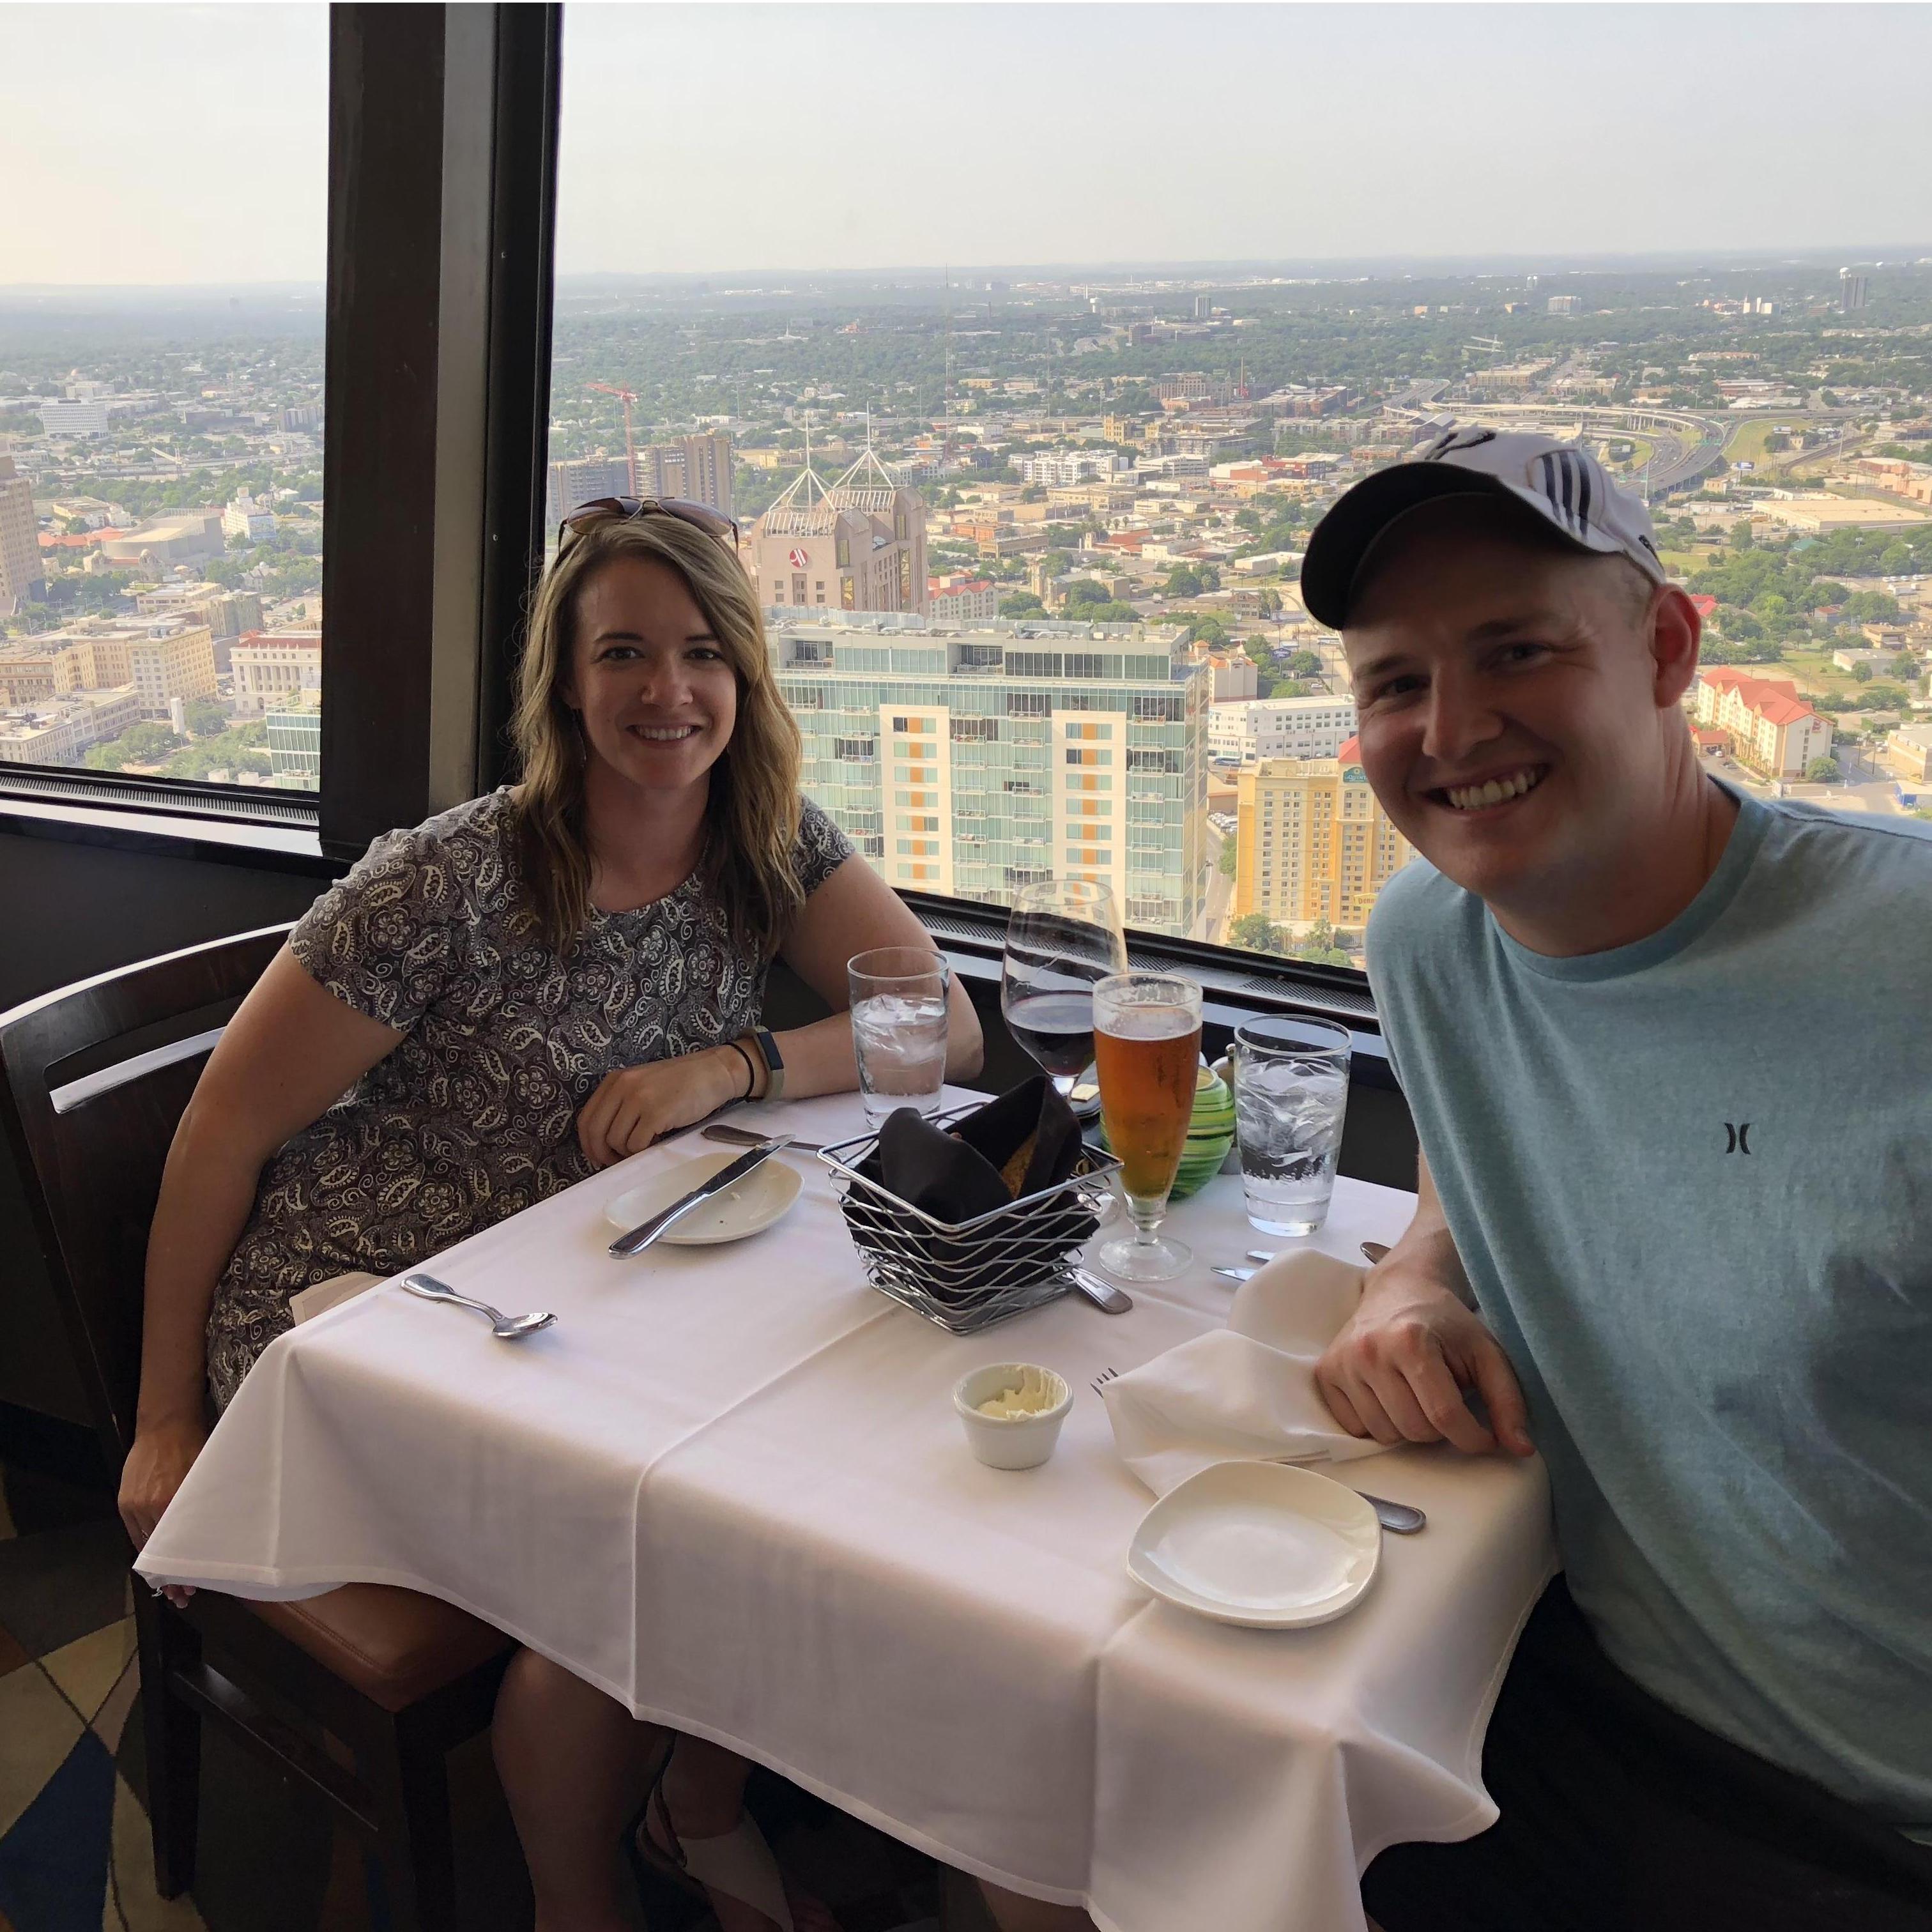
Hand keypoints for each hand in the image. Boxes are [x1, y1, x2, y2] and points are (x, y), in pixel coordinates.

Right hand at [119, 1413, 207, 1604]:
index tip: (190, 1587)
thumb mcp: (206, 1477)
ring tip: (167, 1585)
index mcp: (175, 1501)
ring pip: (145, 1545)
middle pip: (160, 1553)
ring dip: (155, 1565)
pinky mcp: (125, 1501)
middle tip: (181, 1595)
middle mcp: (152, 1507)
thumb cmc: (193, 1446)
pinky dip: (144, 1546)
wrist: (166, 1424)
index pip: (177, 1549)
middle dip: (170, 1577)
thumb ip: (205, 1506)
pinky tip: (153, 1560)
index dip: (182, 1572)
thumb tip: (214, 1533)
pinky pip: (134, 1532)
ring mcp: (135, 1505)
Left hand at [576, 1045, 747, 1169]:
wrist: (714, 1072)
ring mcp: (639, 1099)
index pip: (586, 1118)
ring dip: (626, 1152)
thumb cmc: (681, 1082)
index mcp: (615, 1080)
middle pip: (596, 1132)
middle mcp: (623, 1087)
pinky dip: (641, 1151)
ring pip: (616, 1140)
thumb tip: (605, 1141)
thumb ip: (622, 1103)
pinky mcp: (656, 1113)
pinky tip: (653, 1144)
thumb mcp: (643, 1083)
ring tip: (642, 1149)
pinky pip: (636, 1144)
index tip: (597, 1155)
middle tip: (614, 1162)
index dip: (588, 1143)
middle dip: (602, 1153)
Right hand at [1315, 1260, 1533, 1457]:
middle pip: (1414, 1430)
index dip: (1473, 1437)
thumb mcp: (1486, 1353)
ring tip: (1416, 1397)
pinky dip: (1377, 1424)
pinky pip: (1354, 1428)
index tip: (1486, 1437)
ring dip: (1408, 1427)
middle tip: (1446, 1403)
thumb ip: (1507, 1400)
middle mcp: (1369, 1350)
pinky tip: (1389, 1397)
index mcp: (1410, 1340)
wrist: (1401, 1288)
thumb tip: (1521, 1449)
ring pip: (1384, 1435)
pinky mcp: (1325, 1373)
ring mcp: (1342, 1362)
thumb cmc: (1447, 1323)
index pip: (1444, 1416)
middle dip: (1439, 1429)